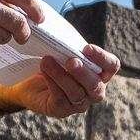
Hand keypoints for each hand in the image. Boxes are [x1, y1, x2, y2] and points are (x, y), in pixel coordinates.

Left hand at [0, 44, 121, 117]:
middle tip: (70, 60)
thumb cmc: (51, 61)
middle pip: (96, 84)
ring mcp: (79, 103)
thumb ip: (68, 44)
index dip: (103, 58)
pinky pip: (61, 99)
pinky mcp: (62, 110)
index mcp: (100, 73)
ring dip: (62, 76)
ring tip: (47, 61)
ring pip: (77, 93)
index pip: (112, 66)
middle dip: (83, 72)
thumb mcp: (62, 51)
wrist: (27, 81)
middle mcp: (94, 90)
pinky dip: (52, 84)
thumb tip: (61, 28)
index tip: (86, 48)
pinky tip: (43, 72)